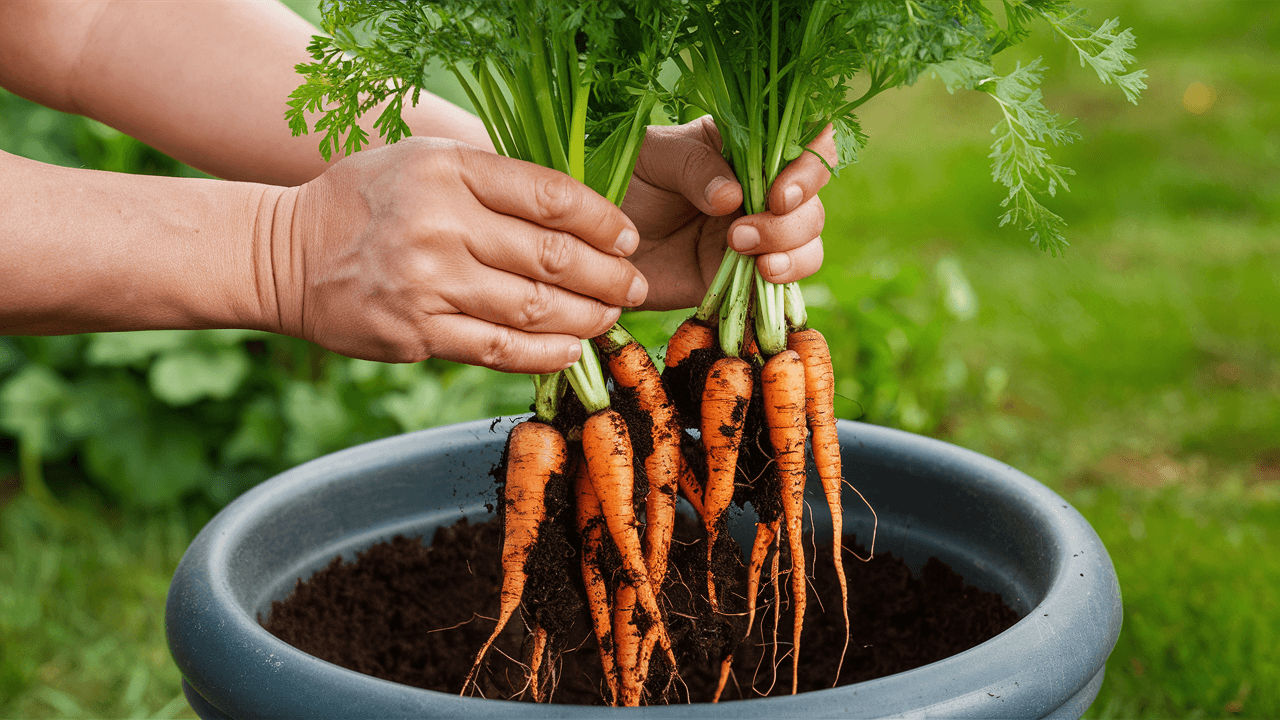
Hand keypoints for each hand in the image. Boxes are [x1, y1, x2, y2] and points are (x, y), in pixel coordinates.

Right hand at [279, 138, 646, 373]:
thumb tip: (571, 210)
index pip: (549, 196)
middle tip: (635, 287)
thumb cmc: (363, 202)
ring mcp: (428, 284)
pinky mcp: (417, 333)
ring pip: (534, 308)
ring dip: (586, 318)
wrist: (283, 256)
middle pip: (552, 257)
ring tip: (610, 318)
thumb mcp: (421, 162)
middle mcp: (442, 225)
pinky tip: (572, 352)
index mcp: (449, 171)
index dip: (602, 221)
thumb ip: (488, 179)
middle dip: (608, 276)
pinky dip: (545, 354)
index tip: (627, 238)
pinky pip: (498, 350)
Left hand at [621, 116, 836, 310]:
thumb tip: (734, 197)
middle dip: (790, 220)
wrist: (596, 244)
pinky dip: (784, 281)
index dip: (811, 166)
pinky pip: (784, 282)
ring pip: (808, 243)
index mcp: (747, 148)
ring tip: (745, 254)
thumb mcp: (654, 158)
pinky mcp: (745, 277)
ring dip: (791, 250)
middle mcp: (761, 191)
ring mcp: (757, 236)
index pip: (806, 144)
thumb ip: (694, 167)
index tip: (781, 192)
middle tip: (740, 233)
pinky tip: (761, 277)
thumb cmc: (624, 184)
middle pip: (811, 202)